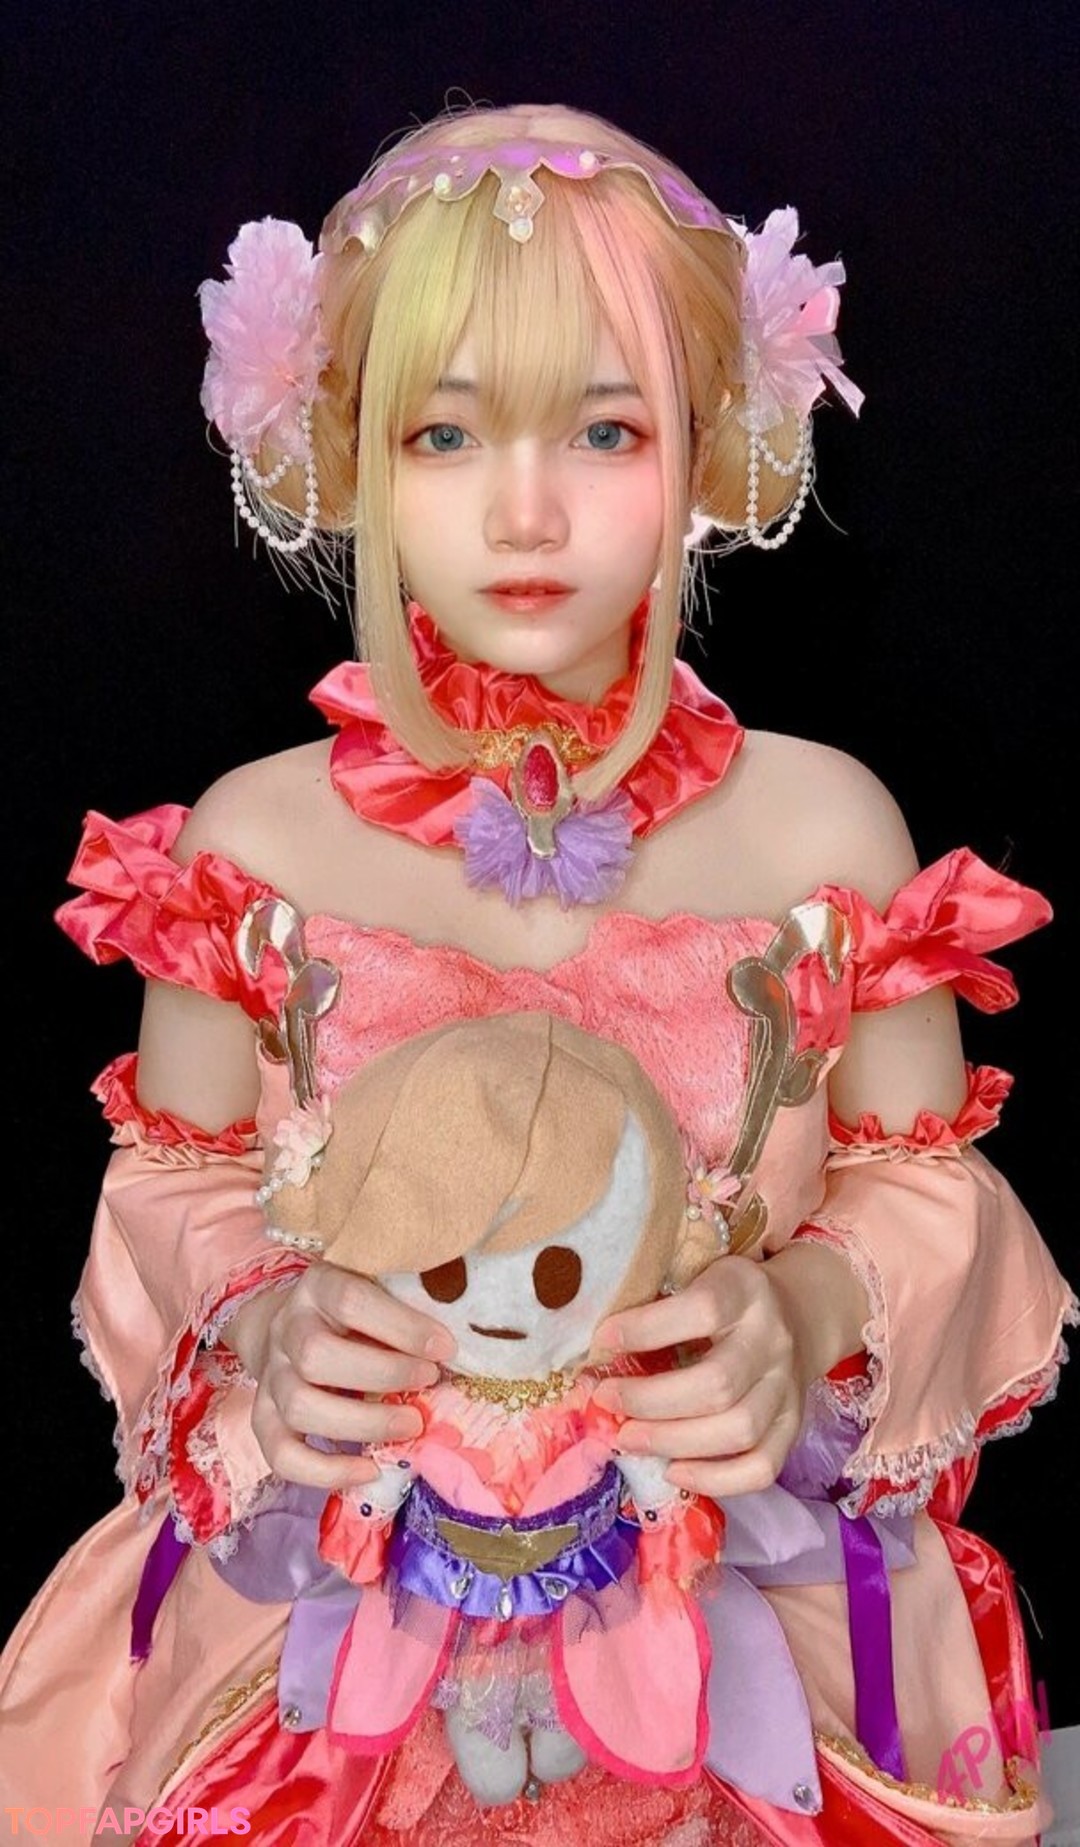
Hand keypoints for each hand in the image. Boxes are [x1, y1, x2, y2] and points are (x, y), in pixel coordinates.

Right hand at [225, 1264, 455, 1489]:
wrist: (288, 1324)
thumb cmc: (353, 1310)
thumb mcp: (376, 1289)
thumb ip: (406, 1305)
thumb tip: (457, 1345)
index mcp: (317, 1286)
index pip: (349, 1299)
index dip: (400, 1325)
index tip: (444, 1347)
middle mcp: (287, 1329)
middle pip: (316, 1356)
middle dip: (382, 1374)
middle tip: (430, 1380)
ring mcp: (272, 1376)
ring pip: (300, 1406)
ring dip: (363, 1423)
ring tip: (412, 1425)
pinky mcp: (264, 1418)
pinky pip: (281, 1454)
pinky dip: (324, 1471)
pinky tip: (369, 1470)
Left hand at [592, 1255, 812, 1497]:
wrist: (795, 1316)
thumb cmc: (724, 1298)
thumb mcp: (697, 1277)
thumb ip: (657, 1303)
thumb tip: (595, 1349)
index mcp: (745, 1290)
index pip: (703, 1309)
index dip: (647, 1328)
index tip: (603, 1339)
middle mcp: (773, 1340)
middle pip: (717, 1384)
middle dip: (650, 1400)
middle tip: (606, 1400)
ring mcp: (787, 1387)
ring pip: (738, 1430)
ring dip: (673, 1441)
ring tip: (627, 1438)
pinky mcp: (794, 1427)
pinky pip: (762, 1467)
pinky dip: (716, 1479)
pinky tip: (673, 1471)